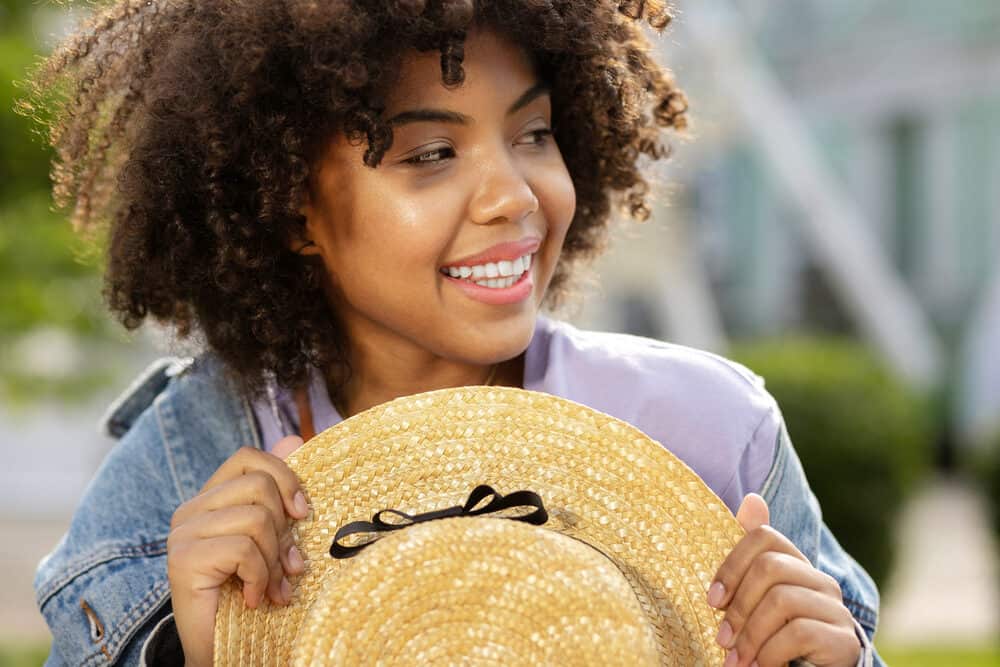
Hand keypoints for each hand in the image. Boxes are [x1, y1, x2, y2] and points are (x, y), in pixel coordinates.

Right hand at [167, 436, 307, 666]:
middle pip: (259, 485)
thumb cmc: (253, 592)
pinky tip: (255, 599)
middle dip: (284, 529)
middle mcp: (190, 510)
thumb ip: (281, 494)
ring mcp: (182, 534)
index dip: (284, 477)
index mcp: (211, 499)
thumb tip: (295, 437)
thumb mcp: (275, 538)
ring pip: (256, 518)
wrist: (225, 649)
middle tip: (286, 565)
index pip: (249, 458)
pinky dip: (260, 578)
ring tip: (272, 587)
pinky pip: (244, 549)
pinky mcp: (183, 559)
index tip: (302, 513)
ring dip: (274, 560)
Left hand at [707, 494, 860, 666]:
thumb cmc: (777, 639)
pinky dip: (770, 653)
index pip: (764, 537)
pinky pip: (799, 632)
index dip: (732, 564)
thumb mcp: (756, 601)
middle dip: (739, 606)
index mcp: (796, 565)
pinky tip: (760, 666)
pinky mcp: (845, 639)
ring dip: (751, 636)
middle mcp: (821, 580)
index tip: (713, 601)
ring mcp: (836, 608)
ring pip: (782, 600)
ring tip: (737, 660)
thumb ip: (750, 559)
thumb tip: (752, 499)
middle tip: (722, 639)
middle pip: (770, 567)